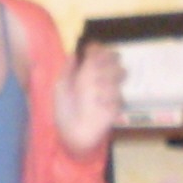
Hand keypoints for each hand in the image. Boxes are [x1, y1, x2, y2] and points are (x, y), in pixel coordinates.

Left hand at [54, 42, 123, 157]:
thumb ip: (67, 70)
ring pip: (121, 73)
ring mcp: (111, 91)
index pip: (100, 52)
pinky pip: (119, 95)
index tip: (92, 51)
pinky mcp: (116, 106)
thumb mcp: (60, 88)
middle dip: (108, 60)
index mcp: (88, 71)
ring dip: (108, 78)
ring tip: (94, 90)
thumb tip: (74, 53)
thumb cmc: (64, 111)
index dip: (99, 49)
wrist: (70, 134)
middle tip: (95, 69)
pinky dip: (108, 98)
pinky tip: (98, 104)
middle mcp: (101, 78)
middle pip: (115, 58)